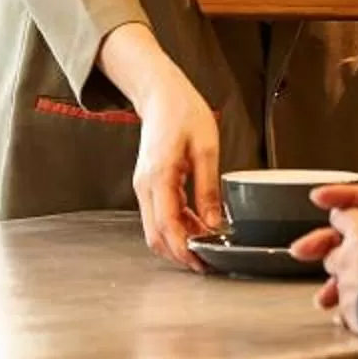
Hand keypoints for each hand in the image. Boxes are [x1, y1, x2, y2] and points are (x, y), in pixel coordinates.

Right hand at [128, 73, 224, 266]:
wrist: (161, 95)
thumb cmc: (184, 113)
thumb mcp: (206, 148)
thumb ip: (208, 189)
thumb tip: (214, 222)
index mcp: (159, 176)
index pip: (167, 225)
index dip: (183, 249)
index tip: (200, 263)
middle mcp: (145, 185)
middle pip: (156, 234)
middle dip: (178, 253)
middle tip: (205, 264)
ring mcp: (144, 186)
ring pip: (155, 227)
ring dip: (177, 241)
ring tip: (206, 245)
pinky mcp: (148, 184)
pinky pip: (159, 214)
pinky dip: (175, 226)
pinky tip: (197, 226)